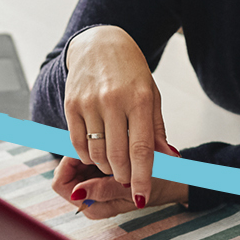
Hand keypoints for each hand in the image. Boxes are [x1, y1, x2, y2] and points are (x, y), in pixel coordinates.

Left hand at [51, 144, 185, 219]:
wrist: (175, 179)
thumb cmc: (156, 184)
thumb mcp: (132, 189)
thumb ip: (104, 190)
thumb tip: (76, 192)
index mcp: (94, 207)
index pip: (61, 184)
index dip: (68, 165)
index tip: (85, 151)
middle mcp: (89, 197)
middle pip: (64, 172)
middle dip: (78, 156)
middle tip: (97, 142)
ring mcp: (93, 184)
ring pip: (74, 161)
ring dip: (87, 149)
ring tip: (107, 140)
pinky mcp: (100, 172)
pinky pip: (86, 156)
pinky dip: (94, 146)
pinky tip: (109, 139)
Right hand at [62, 26, 171, 210]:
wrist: (100, 43)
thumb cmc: (130, 72)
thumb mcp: (151, 96)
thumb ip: (156, 130)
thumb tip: (168, 160)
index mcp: (139, 100)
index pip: (141, 149)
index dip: (142, 177)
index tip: (142, 196)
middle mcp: (113, 101)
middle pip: (117, 156)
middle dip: (123, 176)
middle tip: (127, 180)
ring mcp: (89, 102)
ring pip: (96, 153)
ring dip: (105, 167)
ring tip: (113, 164)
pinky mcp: (71, 104)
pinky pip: (77, 142)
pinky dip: (87, 155)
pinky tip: (96, 153)